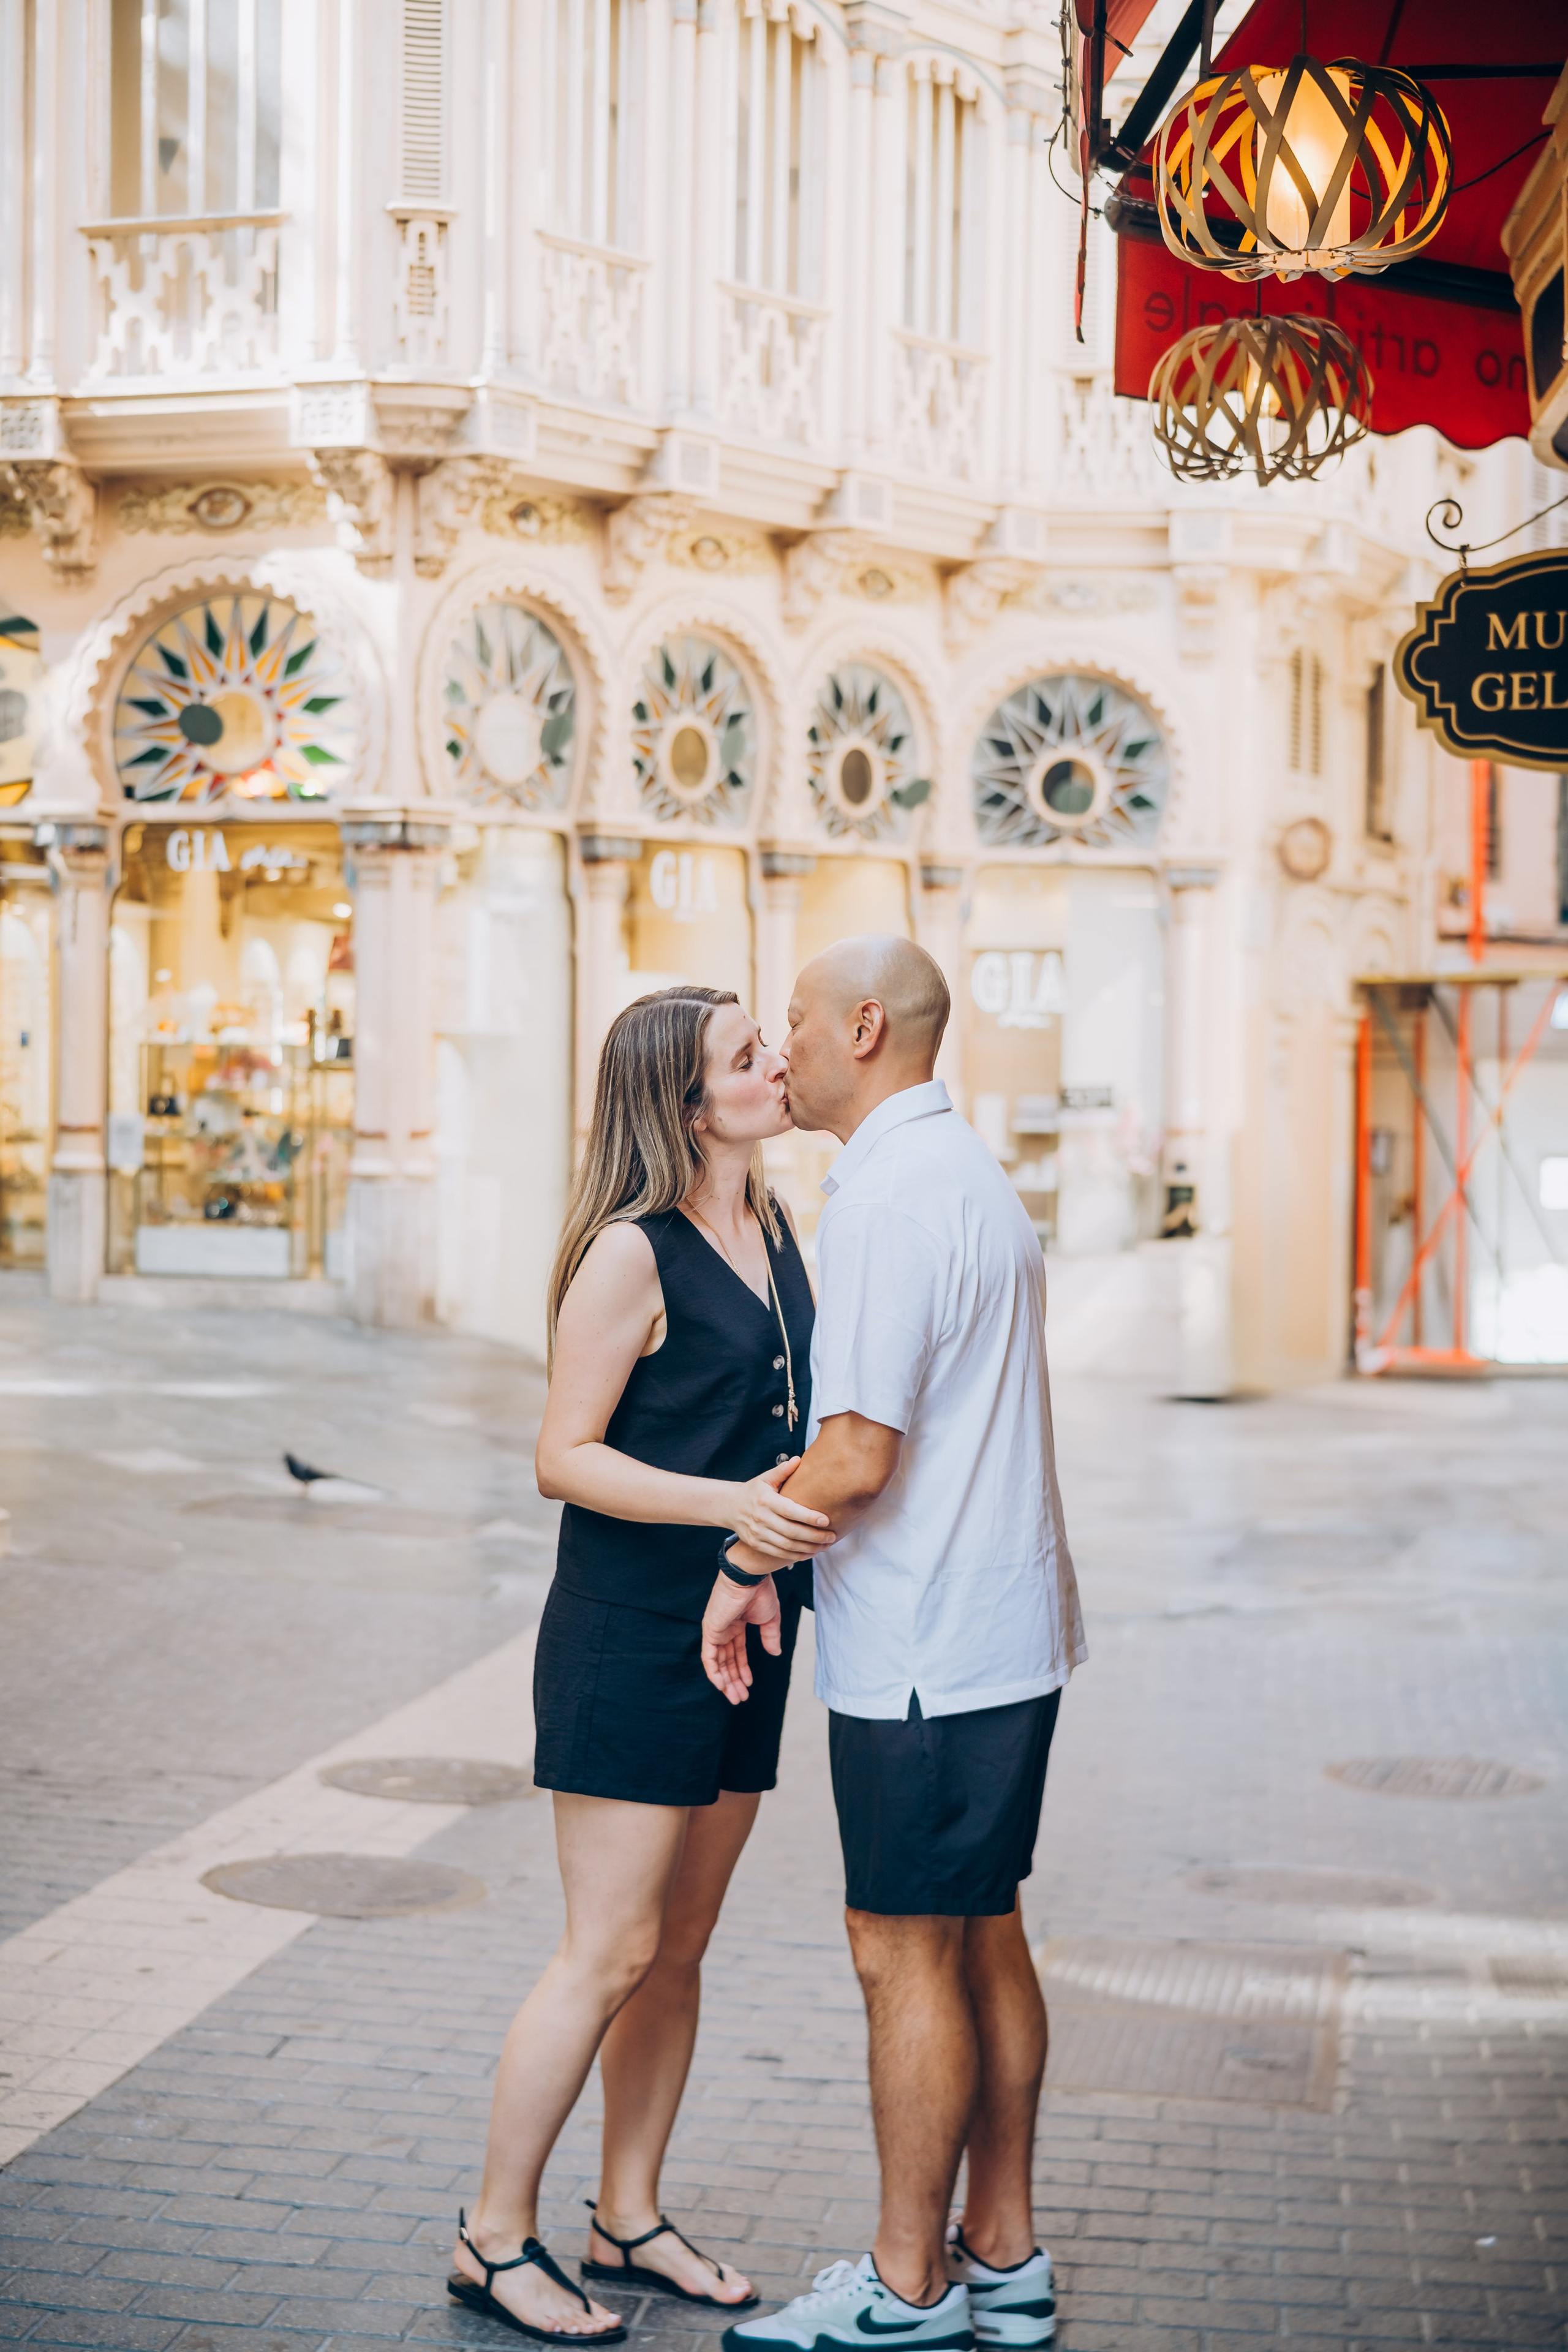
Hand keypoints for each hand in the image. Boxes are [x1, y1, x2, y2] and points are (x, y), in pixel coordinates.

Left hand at [701, 1563, 780, 1704]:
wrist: (749, 1578)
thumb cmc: (760, 1592)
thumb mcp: (770, 1619)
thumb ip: (770, 1637)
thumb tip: (775, 1654)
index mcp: (737, 1623)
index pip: (737, 1651)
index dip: (743, 1668)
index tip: (749, 1683)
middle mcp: (725, 1628)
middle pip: (727, 1660)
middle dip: (734, 1680)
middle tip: (741, 1698)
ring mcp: (716, 1630)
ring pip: (718, 1662)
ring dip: (726, 1681)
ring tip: (735, 1697)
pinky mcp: (710, 1631)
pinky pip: (709, 1657)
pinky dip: (714, 1673)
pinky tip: (722, 1686)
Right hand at [726, 1461, 834, 1563]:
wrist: (730, 1507)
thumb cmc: (754, 1491)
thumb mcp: (765, 1478)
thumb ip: (782, 1471)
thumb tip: (799, 1459)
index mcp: (765, 1500)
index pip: (789, 1511)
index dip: (808, 1517)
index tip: (826, 1520)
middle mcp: (761, 1518)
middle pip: (791, 1532)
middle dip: (814, 1536)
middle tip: (832, 1536)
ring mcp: (757, 1533)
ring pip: (787, 1546)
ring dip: (809, 1548)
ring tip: (825, 1546)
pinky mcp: (756, 1544)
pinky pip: (779, 1553)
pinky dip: (797, 1555)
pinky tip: (811, 1553)